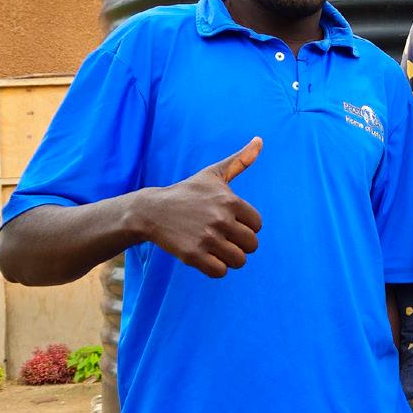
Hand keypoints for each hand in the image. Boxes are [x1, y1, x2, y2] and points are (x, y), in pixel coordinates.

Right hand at [140, 137, 263, 277]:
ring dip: (229, 258)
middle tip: (223, 238)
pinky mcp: (193, 255)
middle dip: (240, 245)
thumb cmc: (188, 192)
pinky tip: (206, 257)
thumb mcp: (213, 174)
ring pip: (238, 261)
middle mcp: (221, 219)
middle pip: (251, 245)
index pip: (257, 225)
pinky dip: (216, 268)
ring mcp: (207, 238)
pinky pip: (220, 272)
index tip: (230, 222)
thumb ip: (240, 161)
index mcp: (230, 200)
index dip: (246, 226)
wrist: (152, 210)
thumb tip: (260, 140)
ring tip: (216, 248)